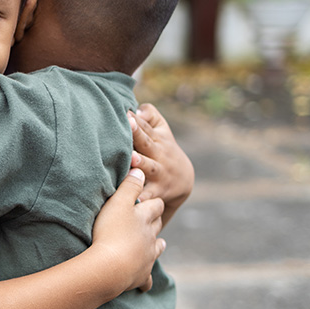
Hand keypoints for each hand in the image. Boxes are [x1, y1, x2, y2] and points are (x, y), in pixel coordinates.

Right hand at [90, 169, 165, 292]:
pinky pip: (146, 279)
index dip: (153, 202)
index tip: (147, 200)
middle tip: (146, 220)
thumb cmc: (111, 232)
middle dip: (154, 221)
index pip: (157, 205)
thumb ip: (129, 186)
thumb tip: (140, 171)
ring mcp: (148, 257)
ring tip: (150, 245)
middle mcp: (151, 237)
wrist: (109, 267)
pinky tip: (144, 282)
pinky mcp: (141, 275)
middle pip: (158, 226)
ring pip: (157, 249)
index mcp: (146, 218)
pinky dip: (145, 280)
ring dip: (155, 245)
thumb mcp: (117, 203)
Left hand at [129, 103, 192, 225]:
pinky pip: (149, 194)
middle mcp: (159, 154)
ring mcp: (158, 173)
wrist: (184, 180)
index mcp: (157, 138)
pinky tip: (134, 199)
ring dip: (141, 163)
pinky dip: (142, 197)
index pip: (146, 126)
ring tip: (132, 158)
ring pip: (149, 167)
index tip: (125, 111)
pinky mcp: (157, 191)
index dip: (136, 119)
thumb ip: (150, 115)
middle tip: (127, 124)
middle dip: (137, 134)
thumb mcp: (162, 129)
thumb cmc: (164, 149)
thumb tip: (137, 110)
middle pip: (147, 142)